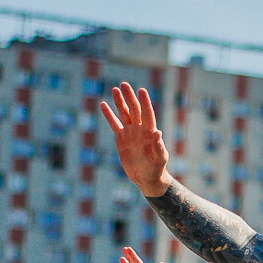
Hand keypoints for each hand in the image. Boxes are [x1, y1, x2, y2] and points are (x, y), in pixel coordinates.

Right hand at [99, 82, 171, 196]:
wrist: (146, 178)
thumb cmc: (156, 168)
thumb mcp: (159, 158)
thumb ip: (158, 146)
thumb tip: (158, 132)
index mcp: (150, 132)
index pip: (147, 114)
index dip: (145, 102)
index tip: (141, 90)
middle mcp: (140, 130)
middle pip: (134, 110)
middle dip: (129, 97)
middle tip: (124, 84)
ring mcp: (130, 133)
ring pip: (124, 114)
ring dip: (120, 102)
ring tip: (114, 89)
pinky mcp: (122, 139)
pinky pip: (114, 124)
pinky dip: (109, 115)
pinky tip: (103, 105)